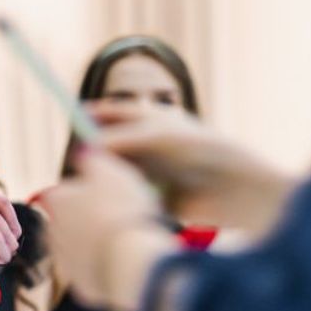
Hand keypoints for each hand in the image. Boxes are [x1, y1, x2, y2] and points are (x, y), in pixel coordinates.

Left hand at [39, 150, 171, 310]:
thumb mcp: (110, 170)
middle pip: (75, 221)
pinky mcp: (83, 288)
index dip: (94, 190)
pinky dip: (110, 268)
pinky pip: (99, 273)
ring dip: (101, 244)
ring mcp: (66, 263)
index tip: (114, 194)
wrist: (132, 261)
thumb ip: (93, 157)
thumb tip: (84, 150)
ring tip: (128, 240)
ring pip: (85, 248)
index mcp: (56, 201)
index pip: (69, 190)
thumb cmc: (121, 210)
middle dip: (95, 220)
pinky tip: (127, 262)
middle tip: (124, 218)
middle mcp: (52, 233)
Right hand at [88, 102, 293, 233]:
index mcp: (156, 121)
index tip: (76, 116)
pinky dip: (124, 194)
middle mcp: (154, 145)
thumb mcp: (155, 138)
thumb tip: (82, 150)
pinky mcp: (155, 198)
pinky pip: (129, 195)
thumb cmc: (200, 152)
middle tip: (81, 156)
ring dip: (110, 174)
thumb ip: (116, 141)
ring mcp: (154, 171)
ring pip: (119, 171)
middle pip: (113, 143)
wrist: (234, 189)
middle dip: (97, 148)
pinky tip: (130, 195)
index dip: (96, 114)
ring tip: (113, 177)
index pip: (118, 113)